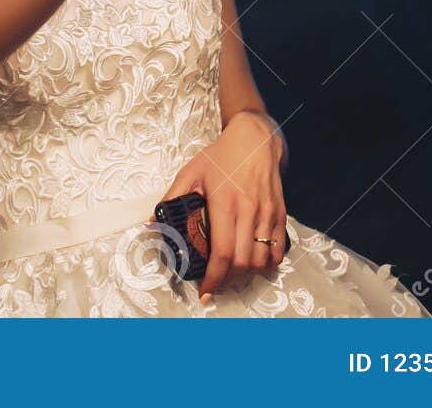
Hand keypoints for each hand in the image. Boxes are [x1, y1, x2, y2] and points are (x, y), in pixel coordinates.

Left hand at [162, 111, 287, 299]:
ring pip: (262, 260)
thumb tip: (151, 221)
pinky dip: (266, 264)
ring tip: (231, 276)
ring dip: (246, 275)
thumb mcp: (191, 172)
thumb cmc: (221, 156)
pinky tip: (253, 264)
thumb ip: (172, 197)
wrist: (255, 140)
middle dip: (228, 281)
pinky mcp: (280, 214)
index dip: (214, 278)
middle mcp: (249, 211)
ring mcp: (267, 214)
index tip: (204, 291)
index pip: (222, 252)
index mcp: (224, 203)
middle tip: (215, 284)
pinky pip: (277, 250)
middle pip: (243, 262)